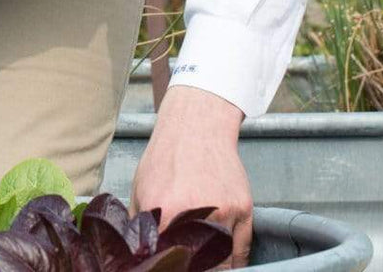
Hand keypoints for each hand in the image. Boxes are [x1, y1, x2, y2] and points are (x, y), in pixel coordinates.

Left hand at [130, 85, 251, 268]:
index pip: (168, 260)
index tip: (171, 263)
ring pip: (222, 263)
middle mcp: (197, 213)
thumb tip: (138, 254)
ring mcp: (224, 212)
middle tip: (188, 262)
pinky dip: (233, 261)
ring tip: (203, 262)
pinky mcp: (244, 208)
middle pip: (199, 265)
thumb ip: (139, 225)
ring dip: (214, 267)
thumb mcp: (140, 188)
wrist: (196, 125)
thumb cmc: (166, 156)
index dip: (170, 264)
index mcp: (165, 211)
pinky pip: (241, 251)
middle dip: (193, 266)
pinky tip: (223, 262)